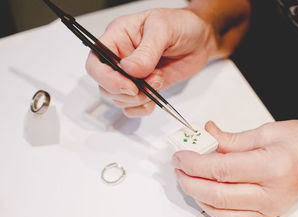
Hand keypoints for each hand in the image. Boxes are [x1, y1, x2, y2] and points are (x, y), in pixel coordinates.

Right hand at [86, 8, 216, 116]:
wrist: (200, 39)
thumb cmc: (180, 25)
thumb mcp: (163, 29)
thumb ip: (147, 50)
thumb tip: (129, 68)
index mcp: (117, 38)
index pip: (95, 62)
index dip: (106, 78)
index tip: (128, 86)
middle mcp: (120, 58)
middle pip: (104, 86)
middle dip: (125, 93)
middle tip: (148, 85)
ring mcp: (132, 76)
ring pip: (118, 99)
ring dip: (137, 100)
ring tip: (157, 81)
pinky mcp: (145, 88)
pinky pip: (133, 107)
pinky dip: (142, 109)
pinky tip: (154, 98)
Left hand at [172, 120, 297, 216]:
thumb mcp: (268, 130)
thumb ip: (232, 139)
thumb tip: (207, 135)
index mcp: (271, 167)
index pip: (220, 170)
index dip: (194, 163)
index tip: (181, 155)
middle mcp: (271, 193)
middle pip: (217, 195)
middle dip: (190, 181)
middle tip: (179, 167)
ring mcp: (270, 207)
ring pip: (222, 213)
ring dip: (199, 197)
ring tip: (188, 179)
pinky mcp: (269, 213)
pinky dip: (214, 209)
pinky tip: (205, 194)